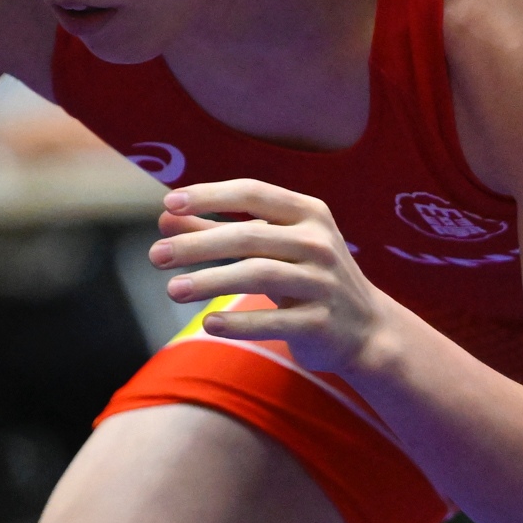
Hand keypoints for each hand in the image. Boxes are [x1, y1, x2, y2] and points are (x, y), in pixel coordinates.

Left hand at [148, 179, 395, 375]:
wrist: (366, 329)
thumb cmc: (306, 278)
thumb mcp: (270, 248)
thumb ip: (219, 231)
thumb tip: (165, 217)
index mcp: (309, 213)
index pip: (253, 193)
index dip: (210, 196)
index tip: (168, 203)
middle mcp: (319, 242)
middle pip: (249, 236)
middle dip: (198, 245)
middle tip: (156, 256)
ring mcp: (323, 282)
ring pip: (259, 275)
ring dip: (210, 281)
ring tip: (173, 290)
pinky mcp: (321, 322)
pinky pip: (274, 321)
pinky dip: (239, 322)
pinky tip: (209, 323)